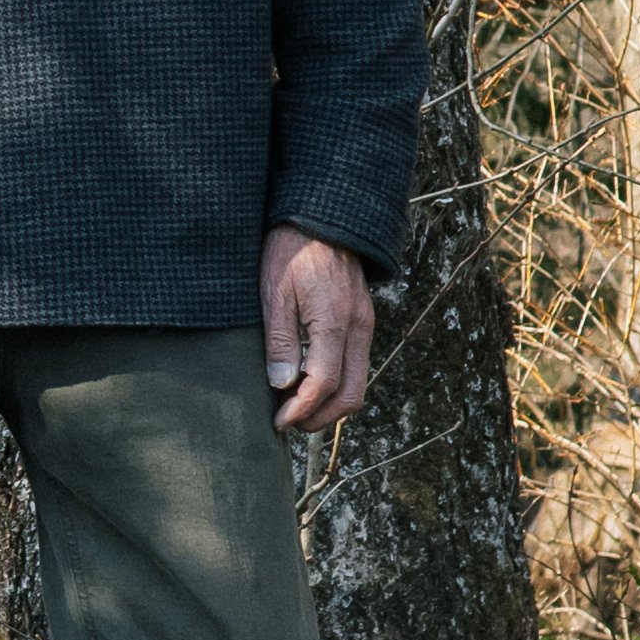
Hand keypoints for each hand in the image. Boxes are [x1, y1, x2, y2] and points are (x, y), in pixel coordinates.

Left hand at [261, 227, 375, 433]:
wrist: (322, 216)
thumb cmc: (291, 249)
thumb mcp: (274, 291)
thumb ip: (281, 340)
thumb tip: (283, 384)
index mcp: (335, 321)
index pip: (325, 383)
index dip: (301, 410)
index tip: (278, 422)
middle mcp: (359, 327)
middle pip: (351, 394)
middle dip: (320, 418)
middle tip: (287, 422)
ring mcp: (365, 324)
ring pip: (358, 383)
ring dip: (329, 404)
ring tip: (294, 407)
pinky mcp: (362, 321)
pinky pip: (356, 365)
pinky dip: (336, 385)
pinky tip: (308, 382)